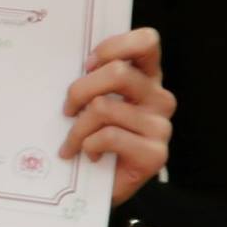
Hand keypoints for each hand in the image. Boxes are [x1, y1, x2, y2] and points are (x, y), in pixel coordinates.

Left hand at [59, 27, 173, 206]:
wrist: (98, 185)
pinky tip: (90, 155)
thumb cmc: (91, 134)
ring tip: (72, 142)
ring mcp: (161, 126)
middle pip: (117, 73)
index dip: (114, 47)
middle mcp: (159, 98)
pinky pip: (109, 136)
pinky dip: (88, 145)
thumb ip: (90, 78)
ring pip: (104, 107)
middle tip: (67, 109)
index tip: (87, 65)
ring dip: (77, 127)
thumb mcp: (90, 100)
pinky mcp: (156, 154)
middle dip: (80, 89)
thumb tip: (65, 60)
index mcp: (146, 77)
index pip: (146, 42)